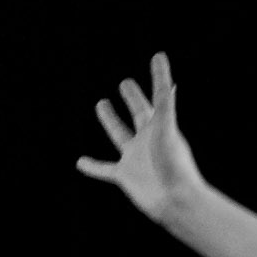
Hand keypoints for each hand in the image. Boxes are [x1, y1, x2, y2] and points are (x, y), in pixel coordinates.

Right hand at [76, 53, 201, 221]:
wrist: (176, 201)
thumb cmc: (175, 163)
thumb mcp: (166, 122)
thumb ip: (162, 91)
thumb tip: (160, 56)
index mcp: (158, 128)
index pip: (148, 102)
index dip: (143, 90)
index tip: (142, 73)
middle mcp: (146, 141)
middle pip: (136, 115)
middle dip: (131, 99)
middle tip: (124, 85)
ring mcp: (135, 158)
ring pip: (119, 136)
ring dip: (110, 122)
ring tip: (102, 106)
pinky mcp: (125, 176)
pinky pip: (104, 170)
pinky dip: (93, 167)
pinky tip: (80, 163)